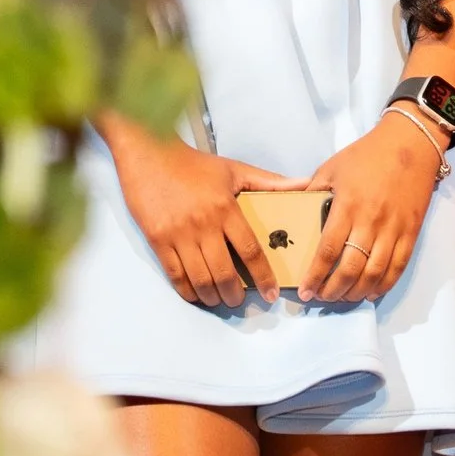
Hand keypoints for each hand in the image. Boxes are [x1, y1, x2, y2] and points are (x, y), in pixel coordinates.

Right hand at [102, 117, 302, 306]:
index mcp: (226, 208)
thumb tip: (304, 185)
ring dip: (212, 297)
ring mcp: (179, 234)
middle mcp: (204, 225)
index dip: (263, 276)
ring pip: (199, 279)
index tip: (271, 293)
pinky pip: (175, 275)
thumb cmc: (194, 164)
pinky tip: (196, 294)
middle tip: (240, 301)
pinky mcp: (157, 240)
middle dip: (235, 295)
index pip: (250, 250)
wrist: (150, 154)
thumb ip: (269, 182)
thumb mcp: (234, 169)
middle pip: (224, 273)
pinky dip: (187, 291)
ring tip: (219, 299)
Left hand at [299, 110, 444, 303]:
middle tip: (320, 298)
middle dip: (333, 290)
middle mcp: (371, 222)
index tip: (304, 290)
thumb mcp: (332, 167)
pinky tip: (370, 292)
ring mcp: (394, 229)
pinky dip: (384, 285)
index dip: (315, 275)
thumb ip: (313, 192)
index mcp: (348, 205)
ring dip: (356, 292)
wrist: (410, 143)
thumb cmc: (367, 154)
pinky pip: (398, 267)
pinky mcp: (411, 232)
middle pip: (351, 268)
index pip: (328, 250)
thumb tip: (295, 212)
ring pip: (375, 273)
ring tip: (342, 297)